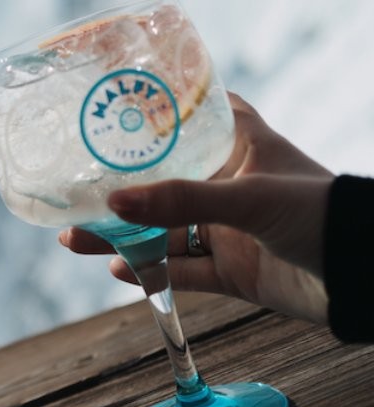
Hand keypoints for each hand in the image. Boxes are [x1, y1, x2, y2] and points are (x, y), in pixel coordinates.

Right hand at [60, 93, 332, 323]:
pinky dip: (150, 270)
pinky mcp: (231, 271)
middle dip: (121, 193)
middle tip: (75, 196)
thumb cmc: (320, 213)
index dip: (156, 117)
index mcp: (242, 148)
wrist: (361, 277)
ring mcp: (230, 230)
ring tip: (76, 238)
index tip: (112, 119)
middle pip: (163, 185)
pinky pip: (181, 270)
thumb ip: (181, 200)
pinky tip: (119, 267)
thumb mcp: (248, 197)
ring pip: (164, 231)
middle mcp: (231, 186)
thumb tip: (114, 204)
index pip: (195, 119)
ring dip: (123, 236)